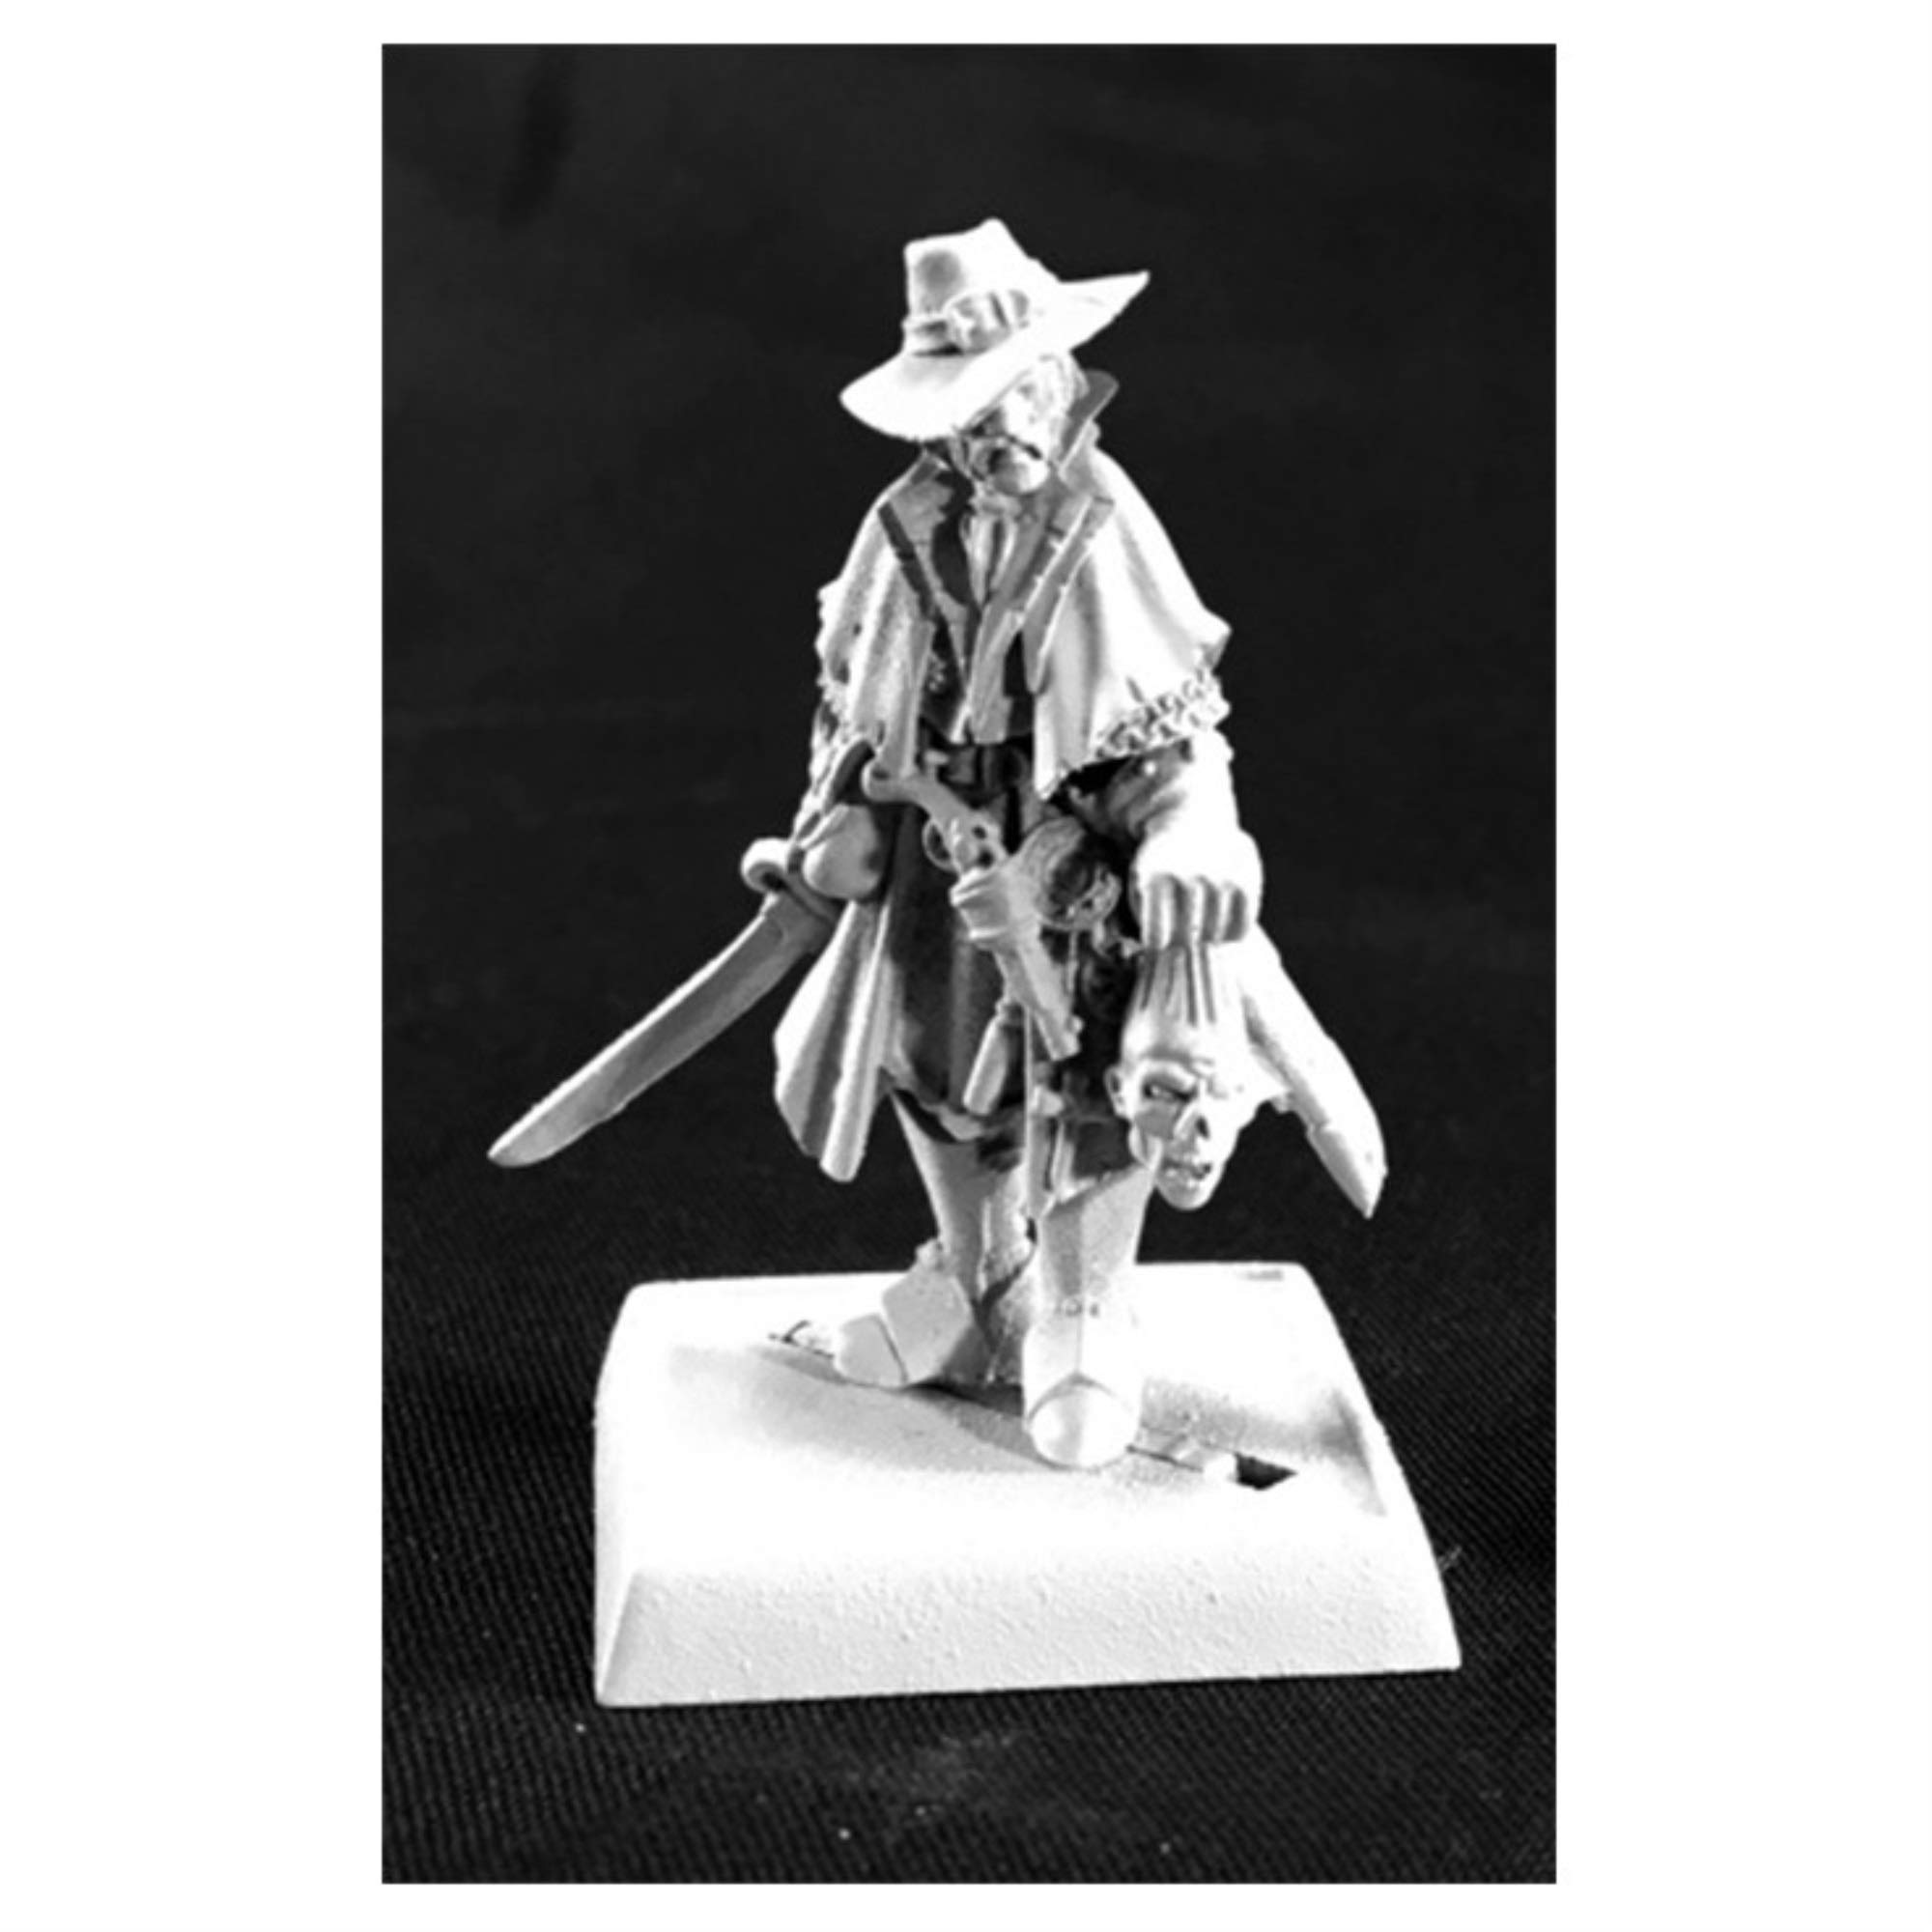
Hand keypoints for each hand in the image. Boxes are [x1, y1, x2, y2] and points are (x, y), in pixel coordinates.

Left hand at [1132, 823, 1260, 945]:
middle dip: (1180, 937)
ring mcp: (1219, 879)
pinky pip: (1241, 929)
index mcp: (1154, 879)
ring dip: (1206, 934)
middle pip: (1186, 940)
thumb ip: (1145, 917)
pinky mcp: (1245, 880)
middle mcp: (1188, 878)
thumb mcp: (1137, 882)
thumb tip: (1161, 956)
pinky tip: (1221, 915)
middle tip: (1180, 921)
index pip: (1156, 940)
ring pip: (1214, 938)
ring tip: (1199, 915)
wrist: (1189, 818)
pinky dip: (1231, 931)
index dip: (1156, 941)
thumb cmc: (1158, 864)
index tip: (1158, 931)